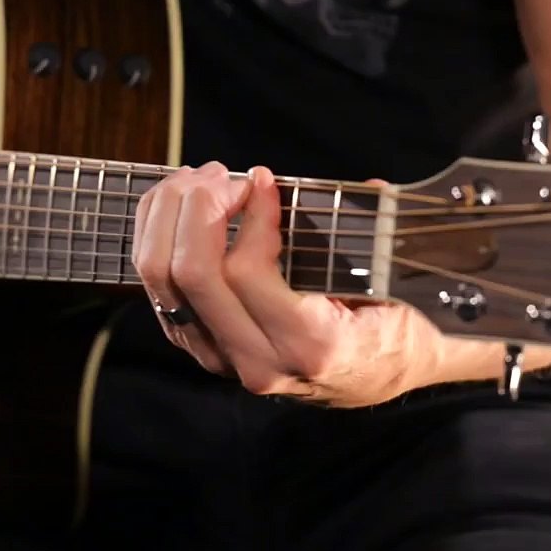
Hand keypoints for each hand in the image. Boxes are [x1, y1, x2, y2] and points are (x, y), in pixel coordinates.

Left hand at [131, 162, 443, 407]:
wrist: (377, 377)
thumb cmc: (390, 324)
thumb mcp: (391, 284)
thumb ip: (368, 235)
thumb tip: (361, 185)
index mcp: (309, 346)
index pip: (246, 270)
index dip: (249, 212)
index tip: (265, 179)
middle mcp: (257, 361)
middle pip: (190, 274)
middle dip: (195, 206)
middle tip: (222, 173)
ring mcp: (223, 358)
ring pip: (161, 280)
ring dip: (168, 215)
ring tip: (198, 180)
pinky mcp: (201, 346)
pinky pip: (160, 287)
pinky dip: (159, 235)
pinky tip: (181, 204)